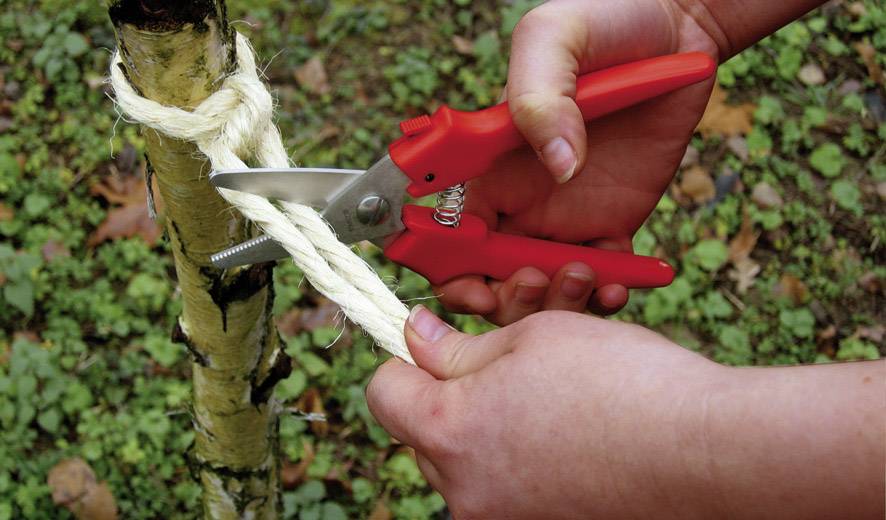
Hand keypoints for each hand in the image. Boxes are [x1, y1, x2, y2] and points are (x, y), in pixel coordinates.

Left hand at [367, 306, 884, 518]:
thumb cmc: (624, 383)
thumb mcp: (533, 337)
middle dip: (455, 393)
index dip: (408, 359)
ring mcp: (502, 519)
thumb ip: (459, 347)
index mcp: (449, 433)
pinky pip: (505, 487)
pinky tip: (567, 432)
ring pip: (468, 460)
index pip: (384, 392)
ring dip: (493, 423)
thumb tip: (416, 337)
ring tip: (548, 394)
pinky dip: (522, 458)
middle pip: (425, 431)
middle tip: (507, 363)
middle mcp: (464, 491)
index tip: (438, 343)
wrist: (708, 450)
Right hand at [435, 0, 720, 323]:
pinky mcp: (611, 223)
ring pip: (540, 287)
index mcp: (486, 161)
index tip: (469, 284)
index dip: (444, 266)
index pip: (442, 226)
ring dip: (553, 302)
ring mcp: (563, 215)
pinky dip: (604, 298)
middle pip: (485, 272)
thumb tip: (557, 166)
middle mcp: (517, 197)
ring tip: (585, 278)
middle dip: (499, 296)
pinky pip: (600, 279)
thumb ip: (539, 94)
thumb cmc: (607, 20)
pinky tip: (619, 287)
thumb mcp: (556, 36)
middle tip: (529, 284)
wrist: (682, 31)